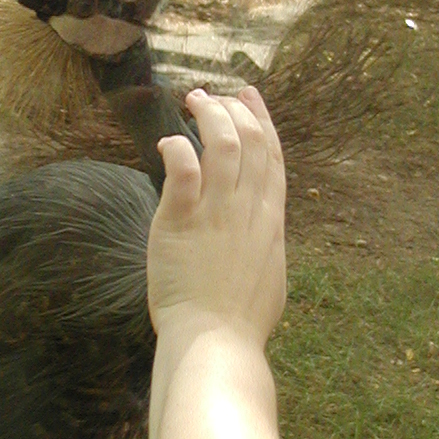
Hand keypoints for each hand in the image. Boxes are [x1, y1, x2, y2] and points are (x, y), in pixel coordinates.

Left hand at [147, 85, 286, 346]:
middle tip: (212, 95)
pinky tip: (166, 143)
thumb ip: (264, 247)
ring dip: (208, 115)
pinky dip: (176, 148)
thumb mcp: (269, 276)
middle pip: (250, 141)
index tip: (250, 97)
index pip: (272, 157)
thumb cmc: (240, 322)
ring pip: (222, 144)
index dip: (262, 121)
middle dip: (233, 108)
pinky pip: (183, 169)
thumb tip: (260, 237)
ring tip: (192, 101)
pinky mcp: (181, 221)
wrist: (217, 342)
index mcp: (270, 221)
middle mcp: (248, 209)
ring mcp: (217, 213)